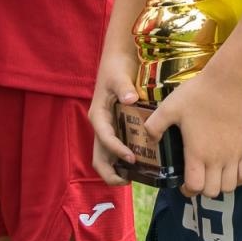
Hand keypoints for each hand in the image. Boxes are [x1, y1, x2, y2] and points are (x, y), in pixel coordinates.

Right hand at [88, 50, 139, 186]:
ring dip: (117, 169)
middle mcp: (101, 126)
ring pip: (107, 156)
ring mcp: (109, 128)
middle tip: (127, 182)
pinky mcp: (118, 127)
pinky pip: (118, 148)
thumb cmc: (116, 67)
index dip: (116, 151)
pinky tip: (143, 163)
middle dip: (109, 172)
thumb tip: (129, 100)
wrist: (118, 59)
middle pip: (99, 157)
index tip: (132, 159)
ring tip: (136, 177)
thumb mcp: (119, 75)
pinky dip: (125, 159)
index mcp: (98, 116)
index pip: (105, 139)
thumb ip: (123, 87)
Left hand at [142, 68, 241, 198]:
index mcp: (197, 152)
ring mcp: (235, 154)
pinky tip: (230, 170)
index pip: (195, 187)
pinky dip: (238, 179)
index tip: (182, 182)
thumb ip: (154, 125)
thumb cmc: (198, 94)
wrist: (228, 80)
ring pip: (230, 187)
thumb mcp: (169, 107)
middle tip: (196, 178)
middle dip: (202, 190)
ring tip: (212, 175)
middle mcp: (218, 159)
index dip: (187, 190)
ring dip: (220, 186)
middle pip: (213, 192)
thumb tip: (149, 140)